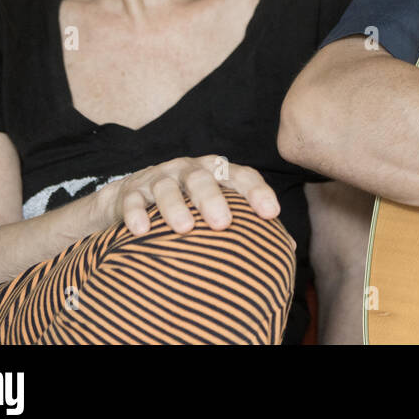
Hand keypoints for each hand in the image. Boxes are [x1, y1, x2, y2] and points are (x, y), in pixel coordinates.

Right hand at [97, 155, 280, 236]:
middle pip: (203, 178)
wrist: (131, 197)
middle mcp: (188, 169)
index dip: (257, 192)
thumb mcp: (215, 208)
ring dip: (175, 206)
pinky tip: (141, 230)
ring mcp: (158, 177)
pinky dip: (136, 214)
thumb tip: (287, 249)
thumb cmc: (187, 206)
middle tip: (224, 224)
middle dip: (214, 199)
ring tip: (184, 228)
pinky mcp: (131, 191)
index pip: (241, 175)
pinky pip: (132, 200)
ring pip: (168, 187)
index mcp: (216, 171)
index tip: (272, 214)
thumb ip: (247, 222)